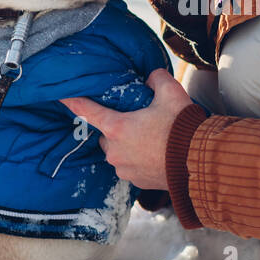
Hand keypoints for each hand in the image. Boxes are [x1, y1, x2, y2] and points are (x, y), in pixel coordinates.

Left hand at [59, 68, 192, 190]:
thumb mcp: (171, 93)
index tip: (60, 95)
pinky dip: (139, 160)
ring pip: (118, 152)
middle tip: (140, 120)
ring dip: (129, 145)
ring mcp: (124, 169)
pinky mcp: (136, 182)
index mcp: (117, 127)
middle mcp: (115, 151)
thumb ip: (156, 79)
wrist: (198, 163)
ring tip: (152, 139)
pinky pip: (130, 166)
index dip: (72, 101)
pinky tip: (157, 154)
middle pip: (106, 134)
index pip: (87, 111)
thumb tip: (152, 77)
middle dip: (118, 127)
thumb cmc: (182, 128)